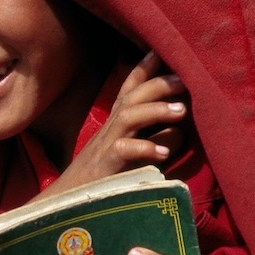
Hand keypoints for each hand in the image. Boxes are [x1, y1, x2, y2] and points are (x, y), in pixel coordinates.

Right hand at [49, 51, 187, 191]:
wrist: (69, 203)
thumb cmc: (106, 178)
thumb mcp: (131, 153)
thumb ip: (154, 138)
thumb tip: (182, 130)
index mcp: (116, 123)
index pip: (130, 89)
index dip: (144, 68)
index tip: (162, 50)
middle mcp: (111, 129)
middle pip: (133, 96)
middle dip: (159, 84)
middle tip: (185, 80)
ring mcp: (106, 146)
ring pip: (128, 116)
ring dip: (156, 110)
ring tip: (182, 111)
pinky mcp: (105, 167)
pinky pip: (122, 151)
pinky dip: (143, 148)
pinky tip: (163, 153)